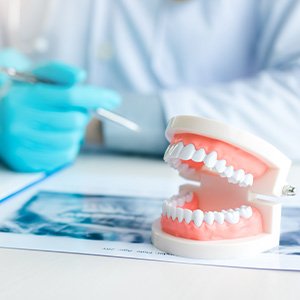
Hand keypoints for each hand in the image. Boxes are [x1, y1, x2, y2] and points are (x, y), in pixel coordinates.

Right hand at [0, 50, 120, 171]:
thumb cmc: (24, 97)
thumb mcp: (37, 77)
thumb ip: (59, 72)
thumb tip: (81, 76)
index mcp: (25, 97)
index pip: (70, 96)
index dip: (96, 96)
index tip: (114, 99)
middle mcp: (19, 120)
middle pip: (74, 120)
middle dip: (81, 116)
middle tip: (73, 112)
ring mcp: (21, 143)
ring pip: (72, 140)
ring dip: (75, 133)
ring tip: (62, 126)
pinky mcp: (26, 161)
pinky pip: (64, 157)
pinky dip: (69, 147)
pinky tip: (57, 138)